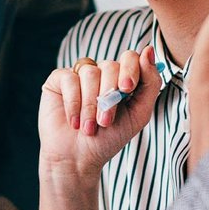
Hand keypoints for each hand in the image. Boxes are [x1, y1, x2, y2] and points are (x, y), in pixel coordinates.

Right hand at [37, 48, 161, 180]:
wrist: (79, 159)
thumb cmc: (109, 138)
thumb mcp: (139, 114)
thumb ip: (150, 84)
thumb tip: (148, 50)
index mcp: (122, 78)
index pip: (131, 57)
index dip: (131, 69)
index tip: (127, 89)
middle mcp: (101, 72)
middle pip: (111, 65)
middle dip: (110, 96)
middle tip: (106, 122)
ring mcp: (80, 74)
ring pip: (90, 72)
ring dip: (91, 105)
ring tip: (89, 128)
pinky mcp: (59, 80)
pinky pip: (69, 78)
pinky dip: (73, 102)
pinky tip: (74, 121)